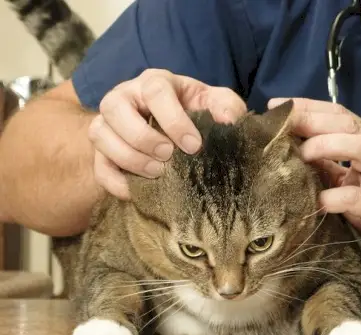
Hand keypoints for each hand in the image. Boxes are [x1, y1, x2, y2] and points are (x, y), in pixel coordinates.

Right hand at [88, 69, 246, 198]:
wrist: (176, 130)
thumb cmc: (197, 112)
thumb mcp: (216, 104)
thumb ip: (227, 106)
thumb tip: (229, 121)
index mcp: (154, 82)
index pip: (155, 91)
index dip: (173, 119)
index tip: (193, 145)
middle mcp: (124, 97)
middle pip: (114, 108)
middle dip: (142, 136)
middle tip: (168, 156)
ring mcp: (108, 123)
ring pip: (99, 134)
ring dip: (127, 157)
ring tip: (157, 173)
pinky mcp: (103, 152)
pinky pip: (97, 167)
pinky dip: (115, 182)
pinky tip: (137, 191)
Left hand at [268, 97, 360, 275]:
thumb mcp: (352, 179)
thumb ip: (328, 162)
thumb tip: (292, 147)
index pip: (339, 113)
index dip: (308, 107)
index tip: (277, 105)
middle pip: (347, 123)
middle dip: (311, 120)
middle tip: (282, 125)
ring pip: (360, 147)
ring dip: (326, 146)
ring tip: (302, 155)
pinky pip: (357, 197)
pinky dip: (335, 197)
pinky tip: (319, 201)